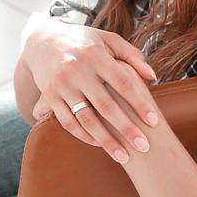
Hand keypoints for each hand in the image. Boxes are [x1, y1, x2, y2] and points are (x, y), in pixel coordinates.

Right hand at [20, 23, 160, 163]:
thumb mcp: (108, 40)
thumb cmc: (84, 42)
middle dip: (126, 128)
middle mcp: (76, 70)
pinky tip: (99, 145)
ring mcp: (61, 84)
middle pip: (105, 105)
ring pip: (86, 119)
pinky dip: (84, 136)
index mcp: (95, 55)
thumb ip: (132, 55)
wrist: (43, 40)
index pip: (122, 82)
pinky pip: (68, 122)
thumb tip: (152, 78)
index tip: (153, 121)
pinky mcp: (49, 97)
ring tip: (123, 157)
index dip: (139, 102)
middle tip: (144, 147)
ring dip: (105, 140)